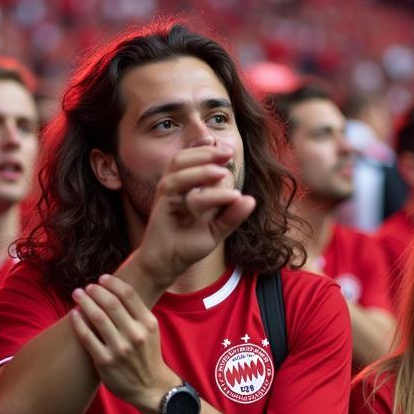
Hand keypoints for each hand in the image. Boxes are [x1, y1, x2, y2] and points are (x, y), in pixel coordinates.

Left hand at [69, 273, 176, 412]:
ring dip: (85, 302)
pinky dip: (79, 323)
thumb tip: (115, 290)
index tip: (102, 278)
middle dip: (95, 291)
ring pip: (97, 318)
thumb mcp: (150, 331)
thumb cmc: (147, 355)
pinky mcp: (105, 362)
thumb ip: (136, 313)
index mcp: (148, 323)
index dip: (112, 283)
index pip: (129, 294)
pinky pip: (87, 337)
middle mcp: (135, 334)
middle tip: (86, 286)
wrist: (150, 387)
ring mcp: (120, 349)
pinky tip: (74, 315)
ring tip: (77, 295)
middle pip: (111, 303)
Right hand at [137, 144, 254, 288]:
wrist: (168, 264)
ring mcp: (167, 194)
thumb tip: (251, 199)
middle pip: (183, 158)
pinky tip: (228, 195)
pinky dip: (206, 193)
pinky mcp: (162, 205)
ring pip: (179, 169)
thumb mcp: (217, 230)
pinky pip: (179, 191)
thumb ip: (233, 215)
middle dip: (206, 153)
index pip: (191, 158)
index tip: (227, 150)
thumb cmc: (189, 244)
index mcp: (185, 186)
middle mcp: (174, 186)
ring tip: (225, 173)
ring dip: (203, 168)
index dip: (206, 149)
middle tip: (228, 153)